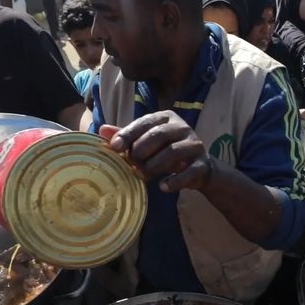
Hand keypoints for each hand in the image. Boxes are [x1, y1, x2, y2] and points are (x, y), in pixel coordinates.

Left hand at [100, 111, 214, 192]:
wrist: (198, 168)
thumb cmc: (166, 151)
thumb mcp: (146, 142)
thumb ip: (127, 136)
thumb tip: (102, 130)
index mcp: (166, 118)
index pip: (145, 122)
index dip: (129, 134)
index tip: (115, 147)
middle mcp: (182, 127)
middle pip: (159, 135)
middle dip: (142, 151)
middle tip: (132, 164)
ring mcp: (195, 145)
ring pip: (173, 152)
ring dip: (155, 165)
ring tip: (144, 175)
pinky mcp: (203, 164)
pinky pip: (189, 172)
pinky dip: (174, 181)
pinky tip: (162, 186)